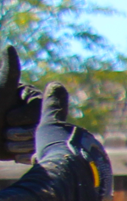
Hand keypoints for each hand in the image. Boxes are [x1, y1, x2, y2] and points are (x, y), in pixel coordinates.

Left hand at [0, 48, 39, 163]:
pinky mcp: (29, 146)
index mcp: (25, 97)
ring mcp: (31, 129)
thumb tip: (9, 46)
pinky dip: (26, 154)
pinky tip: (13, 153)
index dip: (26, 116)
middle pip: (46, 124)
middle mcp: (31, 112)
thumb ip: (9, 72)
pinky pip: (40, 151)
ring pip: (44, 139)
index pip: (43, 107)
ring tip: (6, 143)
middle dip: (24, 133)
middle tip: (6, 133)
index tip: (7, 118)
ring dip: (23, 145)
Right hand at [32, 82, 111, 200]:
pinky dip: (64, 189)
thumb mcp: (50, 123)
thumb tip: (56, 83)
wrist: (68, 177)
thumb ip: (53, 106)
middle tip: (41, 164)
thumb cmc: (57, 148)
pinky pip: (74, 191)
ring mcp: (98, 178)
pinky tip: (54, 190)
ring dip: (58, 176)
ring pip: (71, 175)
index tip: (38, 150)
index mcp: (90, 143)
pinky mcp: (94, 196)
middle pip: (69, 160)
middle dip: (54, 162)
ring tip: (47, 177)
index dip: (47, 145)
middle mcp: (98, 160)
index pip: (65, 143)